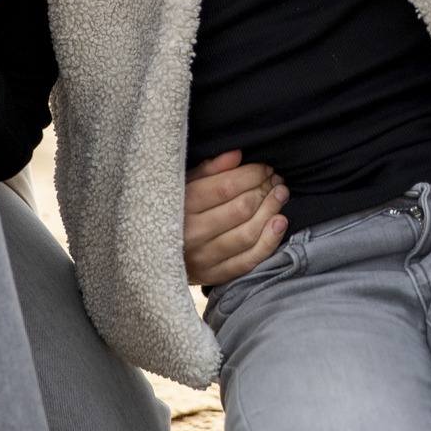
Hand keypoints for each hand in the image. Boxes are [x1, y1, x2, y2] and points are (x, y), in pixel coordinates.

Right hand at [184, 150, 289, 286]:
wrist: (149, 252)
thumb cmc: (173, 210)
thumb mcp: (182, 185)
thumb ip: (209, 169)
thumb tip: (238, 154)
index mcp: (181, 206)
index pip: (225, 187)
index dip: (252, 175)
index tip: (265, 167)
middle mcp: (191, 233)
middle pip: (240, 209)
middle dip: (264, 190)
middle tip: (276, 180)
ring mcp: (203, 258)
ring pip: (247, 234)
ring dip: (271, 211)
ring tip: (281, 195)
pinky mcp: (213, 276)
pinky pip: (248, 260)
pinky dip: (269, 241)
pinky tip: (280, 222)